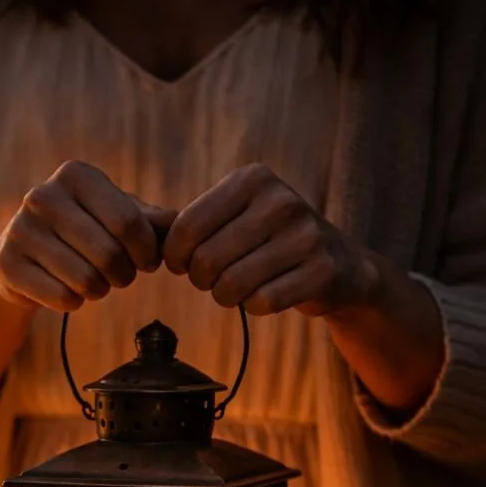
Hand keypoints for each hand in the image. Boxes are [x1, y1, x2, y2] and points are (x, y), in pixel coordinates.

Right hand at [0, 160, 176, 313]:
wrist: (24, 256)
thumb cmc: (84, 232)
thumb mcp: (118, 217)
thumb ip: (153, 220)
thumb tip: (183, 222)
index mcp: (76, 175)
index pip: (128, 222)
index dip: (147, 252)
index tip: (148, 262)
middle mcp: (43, 195)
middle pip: (109, 254)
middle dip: (124, 274)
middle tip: (119, 275)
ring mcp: (20, 229)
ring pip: (87, 281)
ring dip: (99, 290)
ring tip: (93, 280)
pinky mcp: (7, 264)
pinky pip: (63, 299)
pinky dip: (73, 303)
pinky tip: (65, 290)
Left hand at [163, 163, 378, 316]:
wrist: (339, 264)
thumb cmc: (270, 241)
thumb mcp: (237, 215)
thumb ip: (193, 223)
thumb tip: (146, 237)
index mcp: (252, 179)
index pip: (187, 227)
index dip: (175, 257)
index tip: (183, 265)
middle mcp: (281, 201)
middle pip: (207, 261)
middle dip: (202, 280)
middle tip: (213, 281)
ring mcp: (305, 236)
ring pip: (232, 286)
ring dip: (227, 296)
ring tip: (237, 288)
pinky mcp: (320, 271)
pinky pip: (262, 303)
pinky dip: (254, 307)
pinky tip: (265, 296)